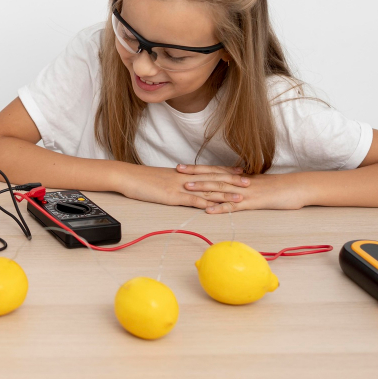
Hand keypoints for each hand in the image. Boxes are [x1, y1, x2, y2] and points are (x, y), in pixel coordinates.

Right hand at [115, 163, 251, 209]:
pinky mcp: (173, 196)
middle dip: (232, 182)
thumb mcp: (162, 178)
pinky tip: (216, 208)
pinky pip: (192, 201)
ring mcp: (180, 187)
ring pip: (207, 190)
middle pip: (213, 179)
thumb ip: (176, 181)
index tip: (240, 172)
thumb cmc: (142, 178)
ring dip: (224, 194)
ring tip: (240, 197)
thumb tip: (185, 184)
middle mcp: (186, 178)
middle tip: (249, 183)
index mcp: (184, 173)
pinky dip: (205, 204)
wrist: (128, 176)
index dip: (226, 171)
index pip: (209, 170)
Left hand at [175, 164, 305, 213]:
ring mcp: (245, 191)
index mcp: (239, 176)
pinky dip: (221, 208)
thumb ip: (240, 182)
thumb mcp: (255, 182)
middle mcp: (239, 181)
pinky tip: (209, 210)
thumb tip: (227, 184)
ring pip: (221, 189)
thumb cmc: (277, 186)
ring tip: (187, 188)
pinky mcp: (253, 202)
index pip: (213, 170)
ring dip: (204, 189)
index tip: (180, 166)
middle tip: (176, 172)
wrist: (296, 188)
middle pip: (213, 176)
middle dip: (194, 174)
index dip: (196, 168)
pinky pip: (235, 206)